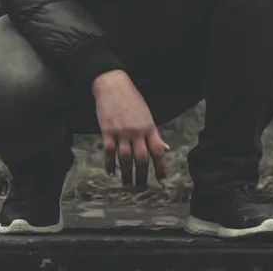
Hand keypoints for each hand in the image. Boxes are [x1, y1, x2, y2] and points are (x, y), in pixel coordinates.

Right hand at [92, 70, 169, 185]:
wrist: (113, 86)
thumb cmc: (132, 100)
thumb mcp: (147, 116)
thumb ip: (155, 134)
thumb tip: (165, 149)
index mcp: (149, 128)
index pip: (158, 151)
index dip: (161, 167)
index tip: (161, 179)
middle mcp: (137, 132)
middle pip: (142, 158)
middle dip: (142, 175)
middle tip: (141, 187)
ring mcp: (121, 132)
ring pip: (125, 158)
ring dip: (126, 173)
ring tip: (127, 184)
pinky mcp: (107, 131)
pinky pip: (109, 152)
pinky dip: (110, 164)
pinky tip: (111, 172)